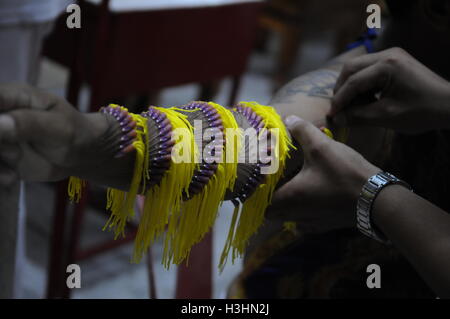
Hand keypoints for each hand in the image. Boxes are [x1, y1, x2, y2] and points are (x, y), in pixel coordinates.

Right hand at [0, 84, 108, 180]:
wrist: (82, 154)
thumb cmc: (74, 132)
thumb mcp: (57, 126)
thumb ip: (28, 123)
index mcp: (12, 97)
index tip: (3, 132)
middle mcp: (0, 115)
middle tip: (13, 151)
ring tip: (16, 160)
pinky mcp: (0, 157)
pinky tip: (12, 177)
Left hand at [266, 115, 379, 232]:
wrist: (378, 199)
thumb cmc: (345, 173)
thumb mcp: (322, 146)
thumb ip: (302, 131)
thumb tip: (288, 119)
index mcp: (290, 198)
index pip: (261, 204)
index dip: (256, 194)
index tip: (258, 180)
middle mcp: (297, 216)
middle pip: (272, 213)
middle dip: (269, 199)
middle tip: (272, 181)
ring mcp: (312, 224)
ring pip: (288, 218)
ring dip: (286, 206)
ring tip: (289, 187)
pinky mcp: (325, 226)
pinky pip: (305, 223)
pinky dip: (302, 213)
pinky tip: (310, 197)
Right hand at [330, 47, 449, 133]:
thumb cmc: (422, 112)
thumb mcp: (387, 116)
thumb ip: (358, 116)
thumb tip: (336, 119)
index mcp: (387, 65)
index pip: (353, 81)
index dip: (339, 99)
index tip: (332, 115)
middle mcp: (387, 55)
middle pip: (351, 68)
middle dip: (342, 90)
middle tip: (339, 109)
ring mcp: (391, 56)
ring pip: (358, 68)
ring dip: (351, 87)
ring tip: (353, 107)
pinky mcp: (394, 61)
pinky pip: (369, 70)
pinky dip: (362, 85)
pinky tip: (365, 100)